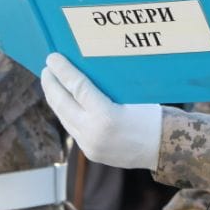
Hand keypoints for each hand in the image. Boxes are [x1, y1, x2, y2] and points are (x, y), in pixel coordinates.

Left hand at [41, 53, 161, 169]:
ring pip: (64, 117)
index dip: (63, 71)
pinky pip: (72, 128)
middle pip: (62, 103)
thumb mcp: (131, 96)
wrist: (163, 147)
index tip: (52, 57)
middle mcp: (94, 132)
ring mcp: (90, 145)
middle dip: (51, 84)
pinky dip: (66, 112)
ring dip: (55, 98)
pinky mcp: (89, 151)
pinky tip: (64, 101)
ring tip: (52, 82)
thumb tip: (85, 67)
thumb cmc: (151, 115)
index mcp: (106, 116)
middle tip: (47, 68)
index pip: (77, 88)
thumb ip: (106, 87)